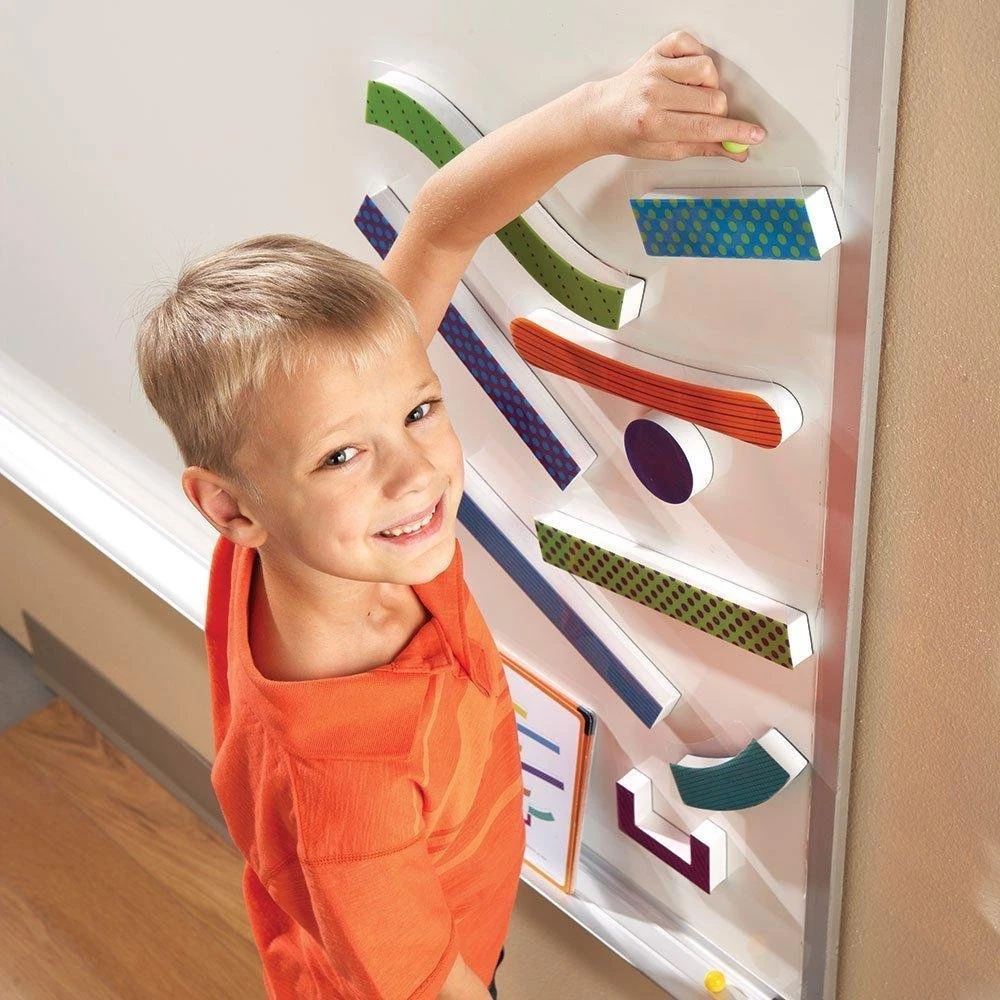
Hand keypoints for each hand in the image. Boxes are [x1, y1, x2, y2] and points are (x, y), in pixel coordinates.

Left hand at [591, 31, 764, 160]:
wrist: (604, 114)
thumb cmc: (631, 134)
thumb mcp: (665, 151)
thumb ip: (702, 148)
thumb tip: (735, 151)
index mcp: (653, 124)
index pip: (705, 127)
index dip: (734, 132)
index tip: (754, 135)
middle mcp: (653, 93)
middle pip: (712, 99)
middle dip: (716, 112)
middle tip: (701, 117)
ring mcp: (655, 69)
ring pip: (707, 70)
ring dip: (707, 85)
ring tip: (692, 96)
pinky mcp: (656, 50)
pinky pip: (693, 44)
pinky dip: (696, 58)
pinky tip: (686, 75)